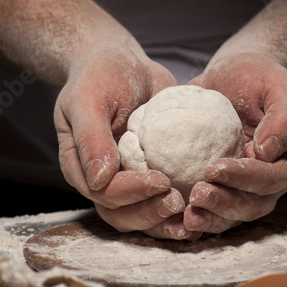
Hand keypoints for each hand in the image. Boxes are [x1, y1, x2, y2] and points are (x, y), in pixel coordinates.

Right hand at [54, 48, 199, 239]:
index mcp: (82, 169)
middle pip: (123, 214)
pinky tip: (204, 210)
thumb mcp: (87, 99)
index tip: (161, 181)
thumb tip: (100, 180)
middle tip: (178, 202)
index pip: (106, 193)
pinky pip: (164, 199)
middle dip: (151, 214)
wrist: (123, 64)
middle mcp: (104, 181)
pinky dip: (183, 209)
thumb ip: (91, 138)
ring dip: (166, 222)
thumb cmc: (100, 76)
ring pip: (143, 216)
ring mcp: (129, 181)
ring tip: (193, 217)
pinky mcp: (153, 174)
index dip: (132, 193)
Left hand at [184, 53, 286, 232]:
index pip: (270, 179)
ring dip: (208, 217)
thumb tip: (268, 151)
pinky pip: (207, 208)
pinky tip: (172, 212)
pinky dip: (192, 212)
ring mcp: (240, 189)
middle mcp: (265, 183)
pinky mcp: (218, 188)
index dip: (245, 178)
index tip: (214, 168)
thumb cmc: (258, 78)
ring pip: (229, 215)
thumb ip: (284, 117)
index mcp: (285, 162)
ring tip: (186, 213)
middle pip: (250, 206)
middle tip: (197, 195)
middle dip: (224, 204)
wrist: (234, 78)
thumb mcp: (279, 85)